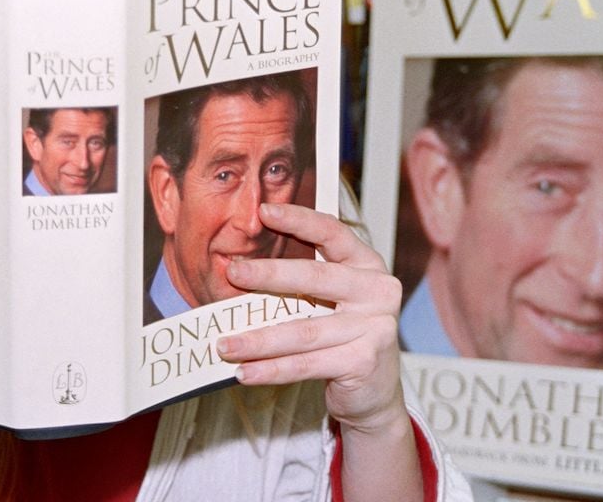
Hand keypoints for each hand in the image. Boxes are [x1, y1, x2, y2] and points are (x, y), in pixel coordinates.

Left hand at [215, 203, 405, 432]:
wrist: (374, 391)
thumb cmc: (342, 337)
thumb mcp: (330, 300)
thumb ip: (302, 281)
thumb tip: (240, 269)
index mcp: (367, 265)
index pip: (332, 233)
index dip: (299, 220)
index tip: (264, 211)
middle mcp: (377, 291)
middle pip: (315, 278)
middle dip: (268, 274)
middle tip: (232, 272)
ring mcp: (375, 327)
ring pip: (304, 331)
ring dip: (258, 339)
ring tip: (225, 344)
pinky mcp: (364, 361)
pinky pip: (307, 365)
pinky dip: (271, 370)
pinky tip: (245, 372)